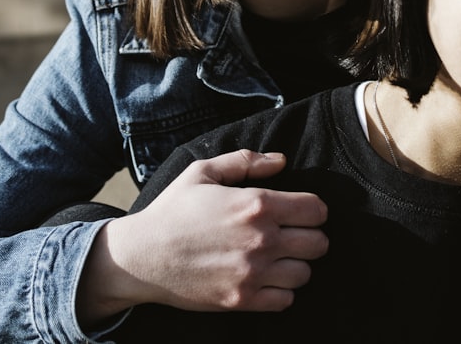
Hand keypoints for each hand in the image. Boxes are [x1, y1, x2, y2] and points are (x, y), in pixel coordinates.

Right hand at [77, 150, 327, 323]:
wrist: (141, 256)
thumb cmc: (173, 211)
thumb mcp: (203, 172)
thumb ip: (246, 161)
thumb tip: (280, 160)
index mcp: (257, 204)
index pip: (317, 209)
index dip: (313, 209)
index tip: (301, 212)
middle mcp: (261, 239)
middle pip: (318, 243)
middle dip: (310, 236)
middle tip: (293, 235)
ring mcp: (253, 272)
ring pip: (305, 273)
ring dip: (296, 264)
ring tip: (279, 258)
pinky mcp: (242, 299)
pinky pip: (285, 300)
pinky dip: (281, 291)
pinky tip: (266, 278)